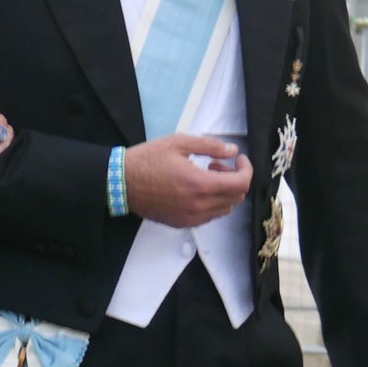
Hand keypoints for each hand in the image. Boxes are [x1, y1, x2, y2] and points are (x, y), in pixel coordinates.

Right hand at [123, 134, 252, 226]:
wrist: (121, 183)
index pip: (241, 184)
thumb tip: (233, 152)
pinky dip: (212, 203)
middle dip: (234, 179)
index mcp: (200, 184)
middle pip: (236, 198)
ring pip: (224, 209)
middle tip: (217, 164)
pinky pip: (209, 217)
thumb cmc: (148, 159)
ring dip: (223, 192)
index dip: (246, 170)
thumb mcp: (179, 142)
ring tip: (206, 177)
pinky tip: (196, 190)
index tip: (239, 159)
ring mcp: (190, 218)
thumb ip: (210, 146)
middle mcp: (199, 205)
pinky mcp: (182, 223)